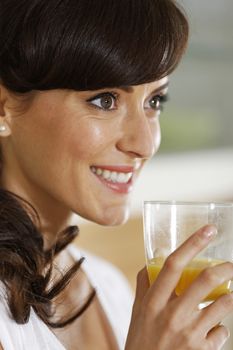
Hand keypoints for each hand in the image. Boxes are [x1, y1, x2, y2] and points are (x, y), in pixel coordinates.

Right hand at [125, 225, 232, 349]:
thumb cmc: (141, 339)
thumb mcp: (137, 310)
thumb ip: (145, 283)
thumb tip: (154, 260)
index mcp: (153, 300)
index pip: (173, 264)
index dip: (193, 244)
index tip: (208, 230)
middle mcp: (172, 314)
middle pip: (205, 281)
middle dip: (224, 268)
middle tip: (230, 265)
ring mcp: (189, 333)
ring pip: (222, 305)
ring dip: (229, 297)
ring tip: (226, 295)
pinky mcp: (202, 349)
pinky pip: (222, 331)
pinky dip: (220, 326)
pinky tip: (211, 329)